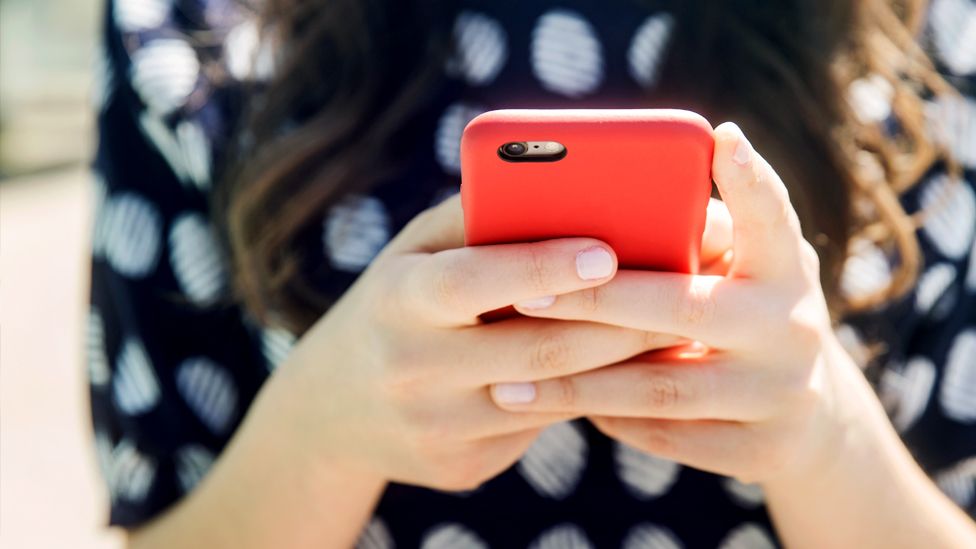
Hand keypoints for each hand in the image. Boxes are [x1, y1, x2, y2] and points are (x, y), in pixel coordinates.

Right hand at [269, 195, 684, 491]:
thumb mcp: (416, 254)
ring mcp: (436, 427)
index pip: (474, 281)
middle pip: (537, 350)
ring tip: (671, 331)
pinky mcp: (459, 468)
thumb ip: (478, 219)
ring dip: (618, 365)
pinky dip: (582, 397)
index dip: (541, 266)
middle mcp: (412, 368)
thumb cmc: (394, 304)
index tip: (609, 251)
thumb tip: (568, 181)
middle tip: (683, 295)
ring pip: (551, 397)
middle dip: (619, 324)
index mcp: (399, 300)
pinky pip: (537, 429)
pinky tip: (614, 375)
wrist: (331, 409)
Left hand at [491, 122, 868, 485]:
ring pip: (660, 387)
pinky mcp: (763, 451)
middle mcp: (794, 326)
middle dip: (595, 302)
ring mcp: (783, 394)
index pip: (771, 214)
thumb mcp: (739, 272)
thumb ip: (690, 241)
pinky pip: (664, 435)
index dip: (749, 178)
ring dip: (578, 382)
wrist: (810, 418)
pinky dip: (607, 419)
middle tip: (523, 296)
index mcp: (786, 267)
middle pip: (680, 309)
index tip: (720, 136)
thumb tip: (585, 211)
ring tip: (506, 381)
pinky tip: (557, 408)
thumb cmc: (742, 315)